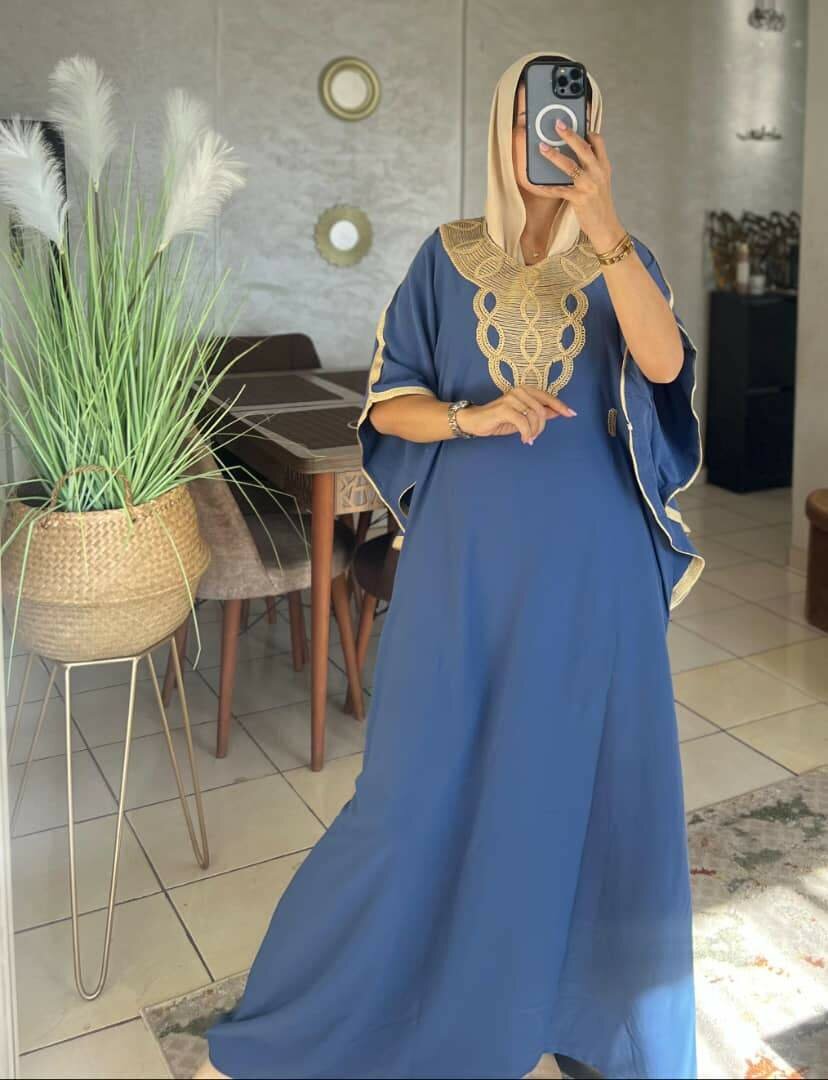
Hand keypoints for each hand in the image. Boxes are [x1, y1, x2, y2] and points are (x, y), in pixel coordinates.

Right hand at [457, 386, 575, 444]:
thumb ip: (539, 413)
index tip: (571, 414)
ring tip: (528, 439)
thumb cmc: (499, 419)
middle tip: (535, 437)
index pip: (547, 397)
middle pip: (541, 409)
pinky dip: (526, 433)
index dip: (560, 406)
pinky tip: (524, 440)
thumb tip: (557, 412)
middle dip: (541, 426)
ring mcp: (511, 399)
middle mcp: (519, 391)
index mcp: (525, 390)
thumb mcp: (523, 417)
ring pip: (533, 416)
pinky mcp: (504, 409)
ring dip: (534, 431)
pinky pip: (523, 422)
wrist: (475, 421)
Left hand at [539, 121, 624, 251]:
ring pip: (570, 166)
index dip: (588, 131)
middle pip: (584, 149)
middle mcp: (598, 173)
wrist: (606, 227)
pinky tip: (537, 183)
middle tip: (558, 124)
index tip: (577, 121)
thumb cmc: (600, 204)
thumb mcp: (601, 182)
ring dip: (555, 156)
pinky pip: (560, 190)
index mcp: (604, 167)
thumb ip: (592, 167)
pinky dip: (548, 187)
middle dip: (570, 135)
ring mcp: (589, 186)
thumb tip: (577, 154)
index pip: (598, 142)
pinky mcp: (580, 199)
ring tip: (543, 147)